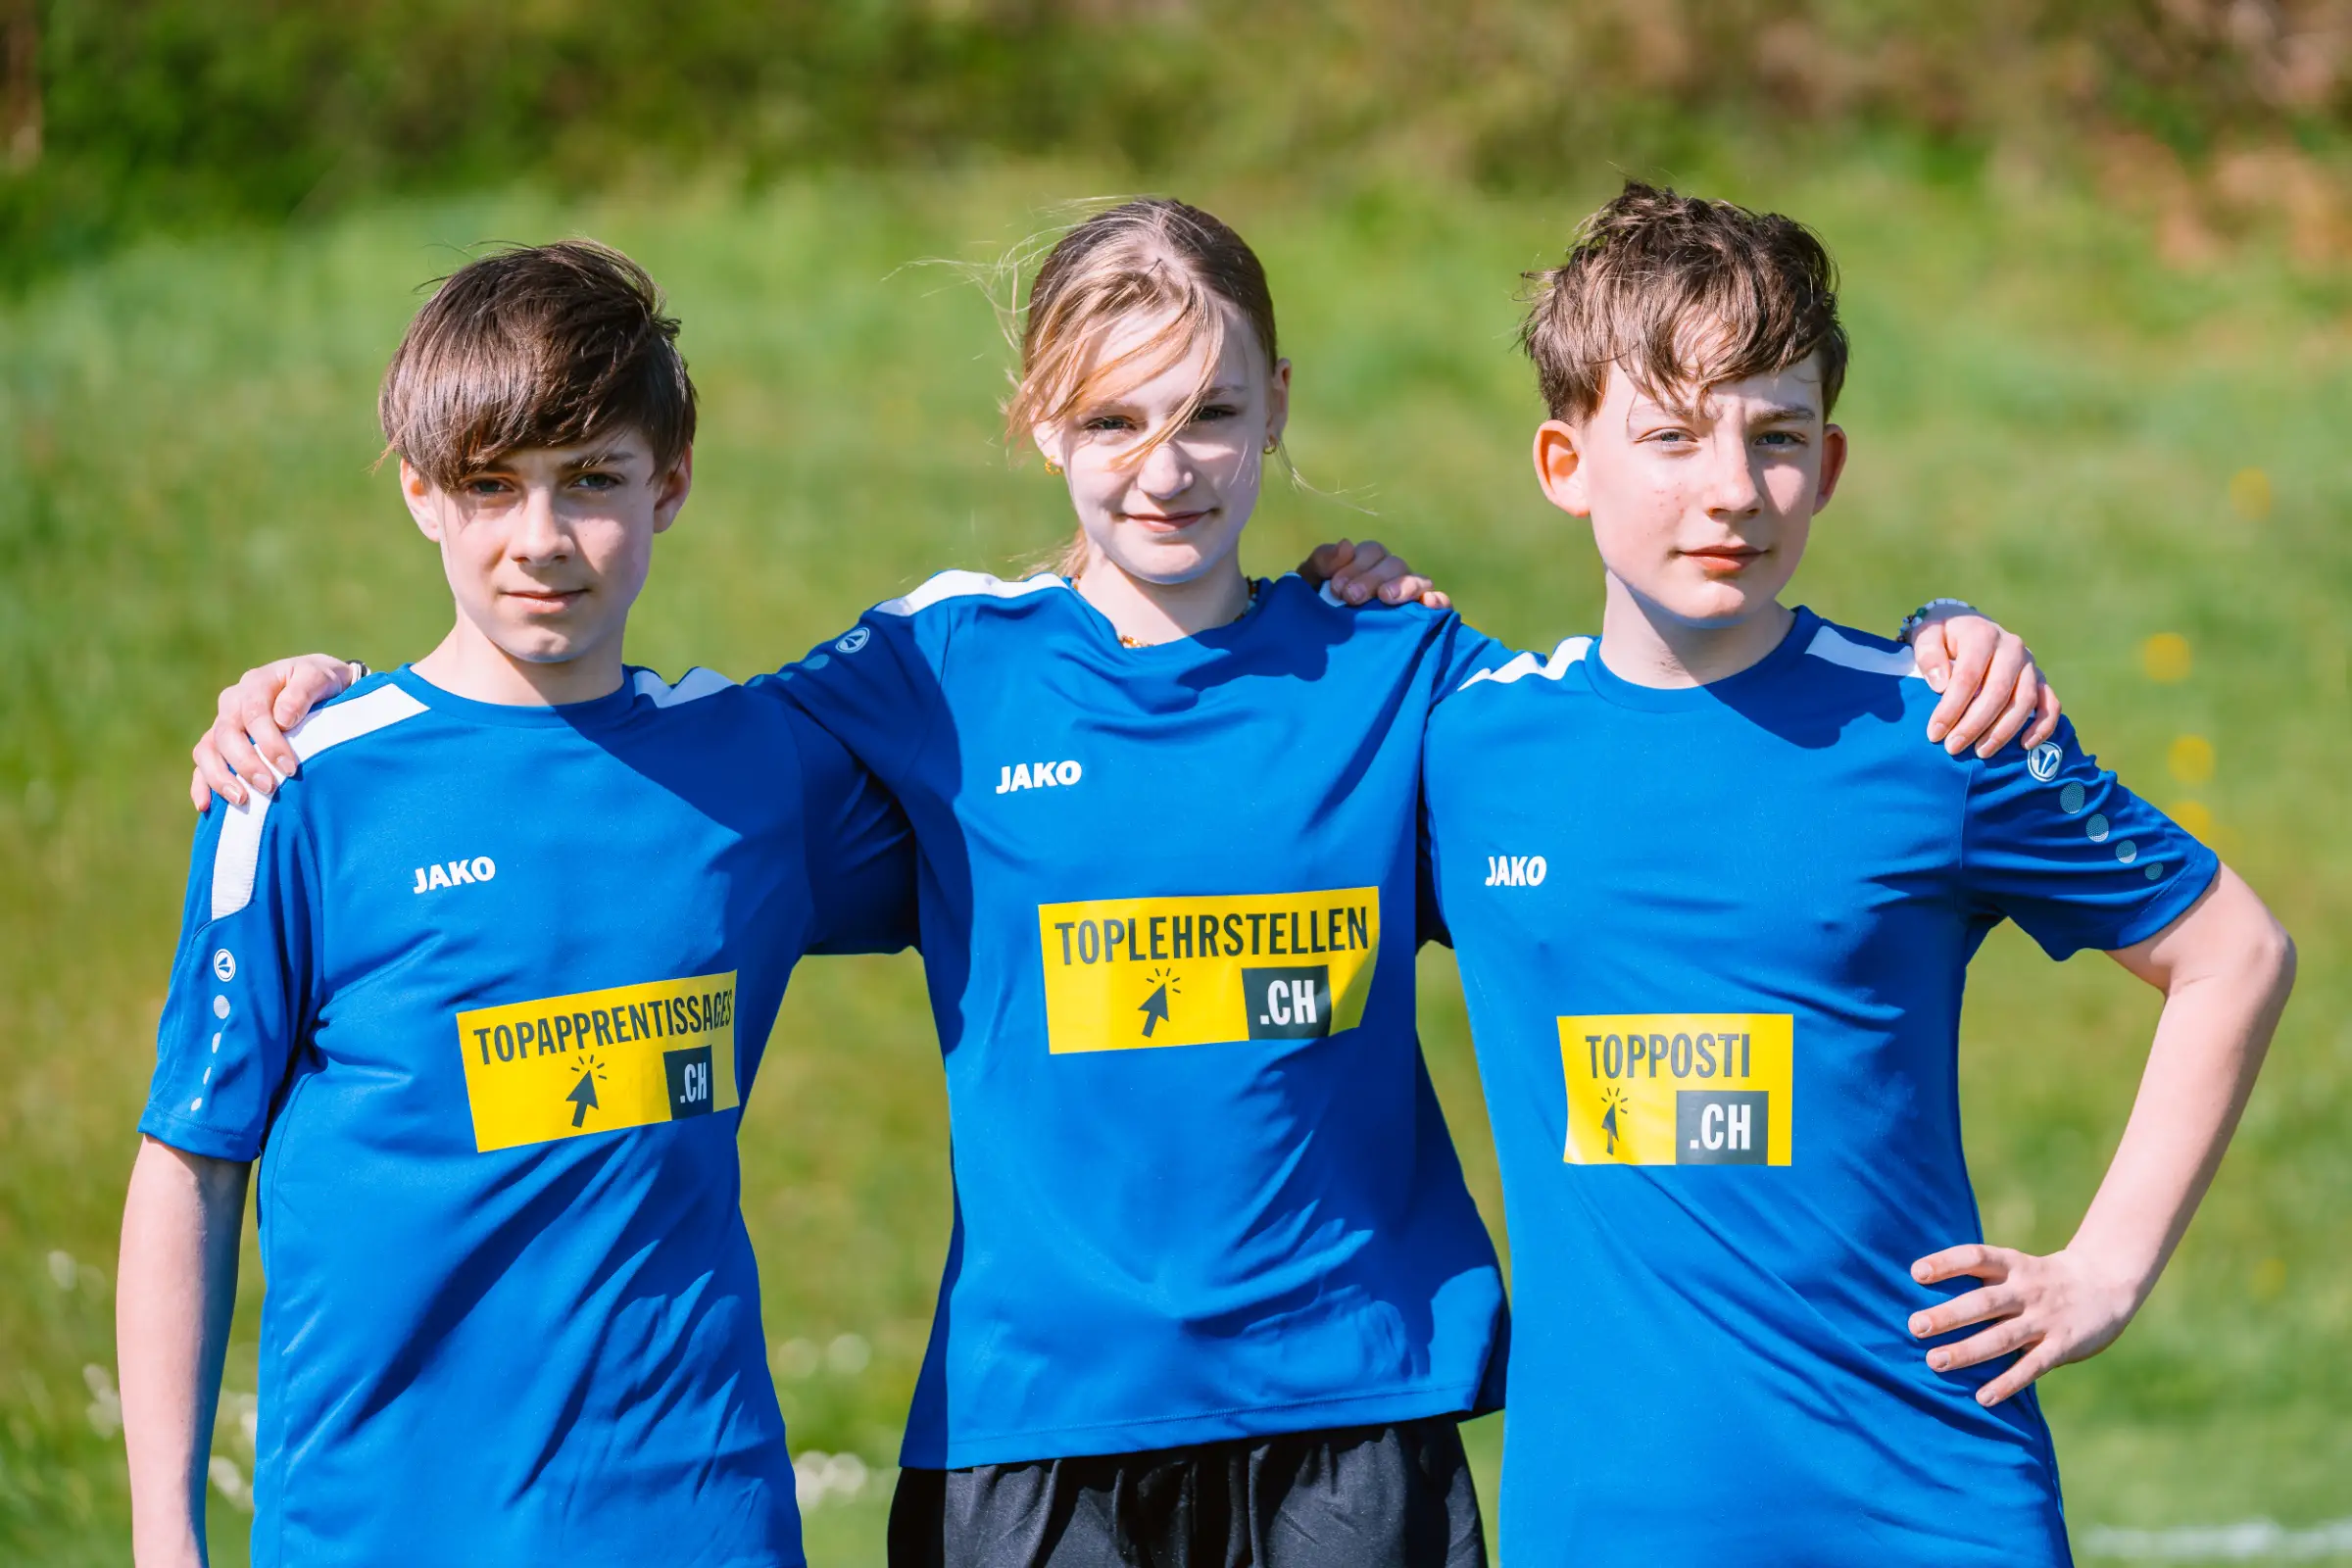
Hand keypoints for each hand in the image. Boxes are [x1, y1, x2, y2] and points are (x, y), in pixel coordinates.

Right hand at [189, 655, 363, 809]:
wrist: (317, 683)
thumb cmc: (321, 681)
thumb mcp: (319, 677)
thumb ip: (302, 693)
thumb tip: (282, 719)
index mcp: (256, 684)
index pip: (255, 714)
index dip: (270, 743)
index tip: (290, 768)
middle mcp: (233, 702)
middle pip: (227, 734)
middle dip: (246, 764)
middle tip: (269, 787)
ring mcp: (223, 723)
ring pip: (207, 750)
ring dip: (220, 777)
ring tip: (241, 800)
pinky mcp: (219, 743)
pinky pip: (202, 762)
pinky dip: (201, 783)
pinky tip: (206, 805)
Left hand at [1299, 538, 1450, 609]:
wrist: (1318, 647)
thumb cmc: (1317, 612)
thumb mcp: (1309, 586)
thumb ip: (1321, 563)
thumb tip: (1346, 544)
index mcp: (1367, 565)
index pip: (1371, 552)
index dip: (1355, 565)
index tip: (1335, 587)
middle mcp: (1391, 576)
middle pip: (1394, 564)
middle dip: (1372, 577)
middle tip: (1351, 597)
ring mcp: (1409, 596)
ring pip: (1418, 579)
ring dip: (1403, 585)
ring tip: (1386, 599)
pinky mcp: (1424, 616)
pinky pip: (1439, 602)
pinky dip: (1437, 600)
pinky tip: (1427, 604)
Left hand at [1907, 1242, 2143, 1405]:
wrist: (2106, 1283)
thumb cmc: (2042, 1279)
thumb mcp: (2016, 1267)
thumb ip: (1984, 1282)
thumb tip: (1928, 1300)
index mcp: (2013, 1265)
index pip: (1976, 1257)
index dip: (1947, 1263)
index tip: (1916, 1272)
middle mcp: (2027, 1290)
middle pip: (1983, 1302)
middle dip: (1949, 1315)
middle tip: (1915, 1327)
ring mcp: (2045, 1319)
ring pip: (2002, 1337)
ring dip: (1968, 1352)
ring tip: (1936, 1362)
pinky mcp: (2063, 1345)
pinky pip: (2032, 1366)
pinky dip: (2007, 1382)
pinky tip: (1983, 1398)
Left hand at [1909, 612, 2060, 757]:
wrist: (1967, 625)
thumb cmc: (1942, 635)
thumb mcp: (1926, 636)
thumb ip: (1929, 655)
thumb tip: (1941, 685)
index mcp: (1982, 635)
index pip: (1968, 676)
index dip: (1951, 708)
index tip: (1934, 733)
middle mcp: (2011, 648)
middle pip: (1998, 692)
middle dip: (1975, 725)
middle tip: (1953, 748)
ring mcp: (2029, 664)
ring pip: (2025, 701)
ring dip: (2004, 731)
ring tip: (1981, 752)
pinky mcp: (2039, 679)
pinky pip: (2050, 704)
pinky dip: (2043, 726)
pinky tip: (2025, 745)